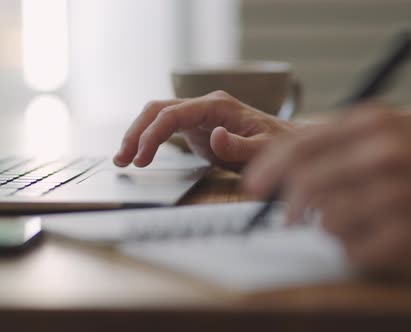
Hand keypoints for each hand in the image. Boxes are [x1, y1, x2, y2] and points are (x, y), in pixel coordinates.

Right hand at [113, 91, 296, 170]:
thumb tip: (214, 136)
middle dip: (136, 132)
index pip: (174, 114)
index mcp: (218, 106)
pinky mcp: (197, 127)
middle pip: (158, 109)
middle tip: (122, 159)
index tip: (141, 158)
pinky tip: (139, 154)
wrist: (288, 145)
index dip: (153, 134)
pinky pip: (166, 127)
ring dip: (138, 134)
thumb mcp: (265, 149)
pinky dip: (150, 139)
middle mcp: (205, 105)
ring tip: (123, 159)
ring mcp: (199, 115)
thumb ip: (241, 145)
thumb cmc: (279, 147)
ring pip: (158, 116)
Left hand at [243, 104, 410, 280]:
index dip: (268, 169)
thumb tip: (276, 172)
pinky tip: (380, 239)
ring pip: (325, 221)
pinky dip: (355, 249)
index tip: (253, 186)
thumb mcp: (389, 139)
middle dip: (287, 206)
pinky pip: (350, 249)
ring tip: (363, 222)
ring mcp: (397, 196)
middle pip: (305, 185)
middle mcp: (384, 155)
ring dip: (332, 228)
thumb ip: (335, 147)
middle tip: (285, 219)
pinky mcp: (406, 237)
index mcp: (376, 123)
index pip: (300, 146)